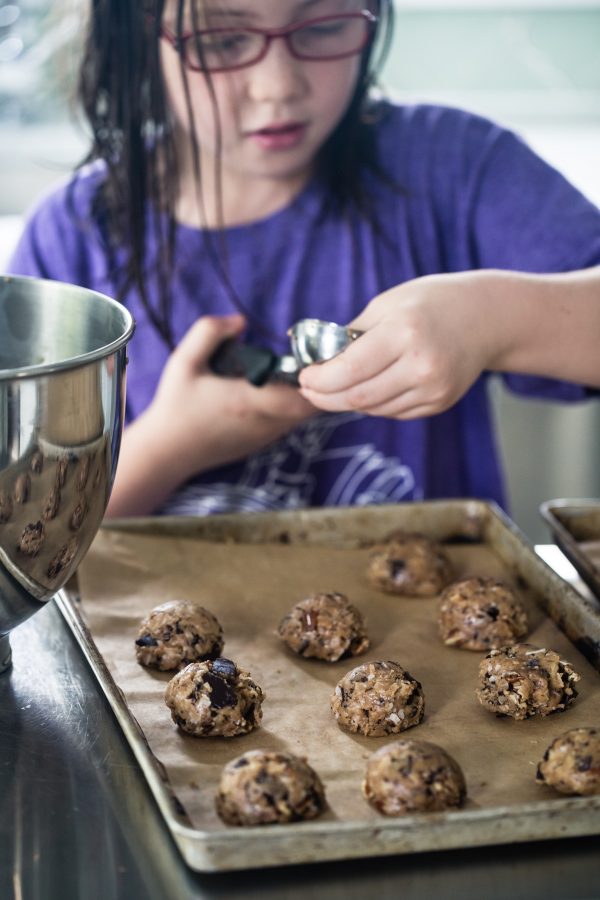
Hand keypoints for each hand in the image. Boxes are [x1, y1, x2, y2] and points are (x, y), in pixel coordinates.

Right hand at [107, 314, 315, 514]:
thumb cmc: (175, 406)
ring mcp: (265, 438)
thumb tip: (240, 321)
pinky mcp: (260, 445)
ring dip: (299, 397)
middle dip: (311, 384)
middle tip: (297, 362)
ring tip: (282, 375)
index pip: (305, 397)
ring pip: (301, 417)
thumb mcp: (184, 362)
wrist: (167, 452)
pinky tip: (266, 393)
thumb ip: (209, 332)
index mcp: (251, 401)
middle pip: (310, 407)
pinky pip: (286, 424)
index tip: (305, 359)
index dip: (315, 378)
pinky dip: (286, 409)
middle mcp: (265, 423)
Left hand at [298, 272, 494, 418]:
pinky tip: (365, 390)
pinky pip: (394, 411)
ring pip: (374, 409)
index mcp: (404, 333)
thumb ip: (354, 333)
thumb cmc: (432, 303)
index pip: (349, 370)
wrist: (486, 318)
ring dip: (347, 402)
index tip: (304, 377)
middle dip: (325, 397)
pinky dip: (373, 404)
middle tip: (308, 390)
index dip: (319, 380)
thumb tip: (321, 359)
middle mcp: (421, 365)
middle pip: (358, 397)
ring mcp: (433, 389)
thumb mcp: (388, 303)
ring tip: (332, 389)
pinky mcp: (439, 403)